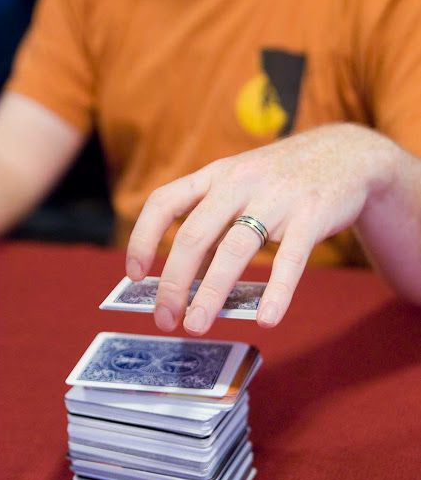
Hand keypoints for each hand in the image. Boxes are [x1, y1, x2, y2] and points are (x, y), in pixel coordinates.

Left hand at [126, 123, 395, 334]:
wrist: (347, 154)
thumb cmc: (282, 181)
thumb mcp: (241, 188)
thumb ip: (216, 225)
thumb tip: (191, 283)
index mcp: (215, 175)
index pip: (164, 202)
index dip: (143, 239)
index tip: (134, 276)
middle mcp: (239, 182)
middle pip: (194, 234)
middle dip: (173, 282)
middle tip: (164, 318)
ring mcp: (276, 198)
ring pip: (235, 248)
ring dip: (211, 292)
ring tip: (196, 326)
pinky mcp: (312, 215)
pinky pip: (290, 259)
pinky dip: (277, 292)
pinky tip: (266, 320)